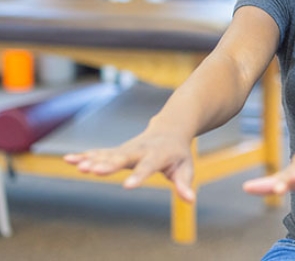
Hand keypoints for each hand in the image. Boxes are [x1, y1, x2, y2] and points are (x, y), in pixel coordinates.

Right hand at [64, 130, 195, 201]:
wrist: (170, 129)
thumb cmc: (178, 153)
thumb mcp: (185, 168)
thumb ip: (185, 184)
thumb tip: (190, 200)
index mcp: (158, 155)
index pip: (148, 166)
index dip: (139, 176)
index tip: (127, 187)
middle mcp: (140, 150)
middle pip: (123, 157)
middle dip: (109, 164)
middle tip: (94, 171)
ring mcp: (127, 149)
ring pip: (108, 154)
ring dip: (93, 160)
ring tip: (78, 166)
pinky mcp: (117, 151)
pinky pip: (100, 153)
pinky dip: (85, 155)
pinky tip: (69, 159)